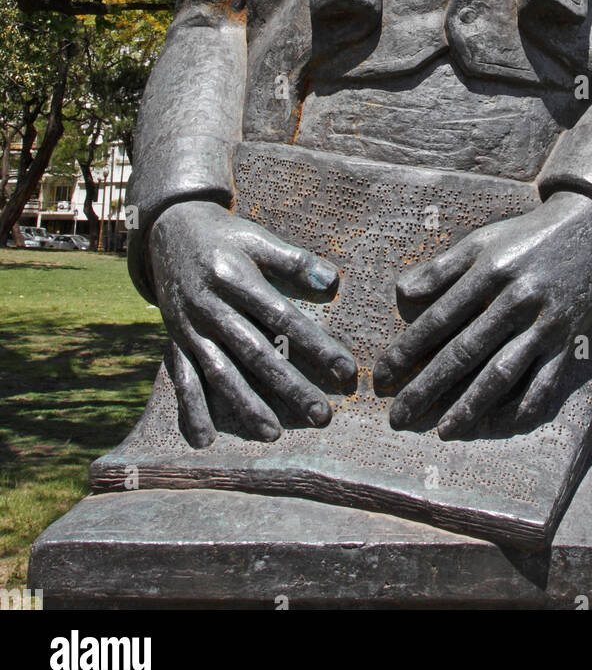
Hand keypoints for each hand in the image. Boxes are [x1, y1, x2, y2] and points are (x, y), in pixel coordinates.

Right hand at [148, 200, 355, 446]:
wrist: (168, 230)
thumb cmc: (224, 236)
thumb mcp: (257, 238)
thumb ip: (293, 260)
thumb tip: (331, 281)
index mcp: (236, 278)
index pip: (283, 318)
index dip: (315, 345)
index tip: (345, 370)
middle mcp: (212, 306)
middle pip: (256, 353)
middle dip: (290, 386)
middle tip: (321, 415)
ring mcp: (191, 327)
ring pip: (221, 372)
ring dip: (246, 405)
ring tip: (273, 433)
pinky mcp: (176, 340)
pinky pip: (182, 379)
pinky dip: (192, 410)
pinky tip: (206, 440)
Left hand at [373, 191, 591, 438]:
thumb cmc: (526, 237)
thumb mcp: (482, 241)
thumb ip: (441, 268)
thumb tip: (401, 293)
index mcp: (489, 272)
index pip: (439, 319)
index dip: (407, 350)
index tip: (382, 376)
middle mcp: (515, 299)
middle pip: (464, 351)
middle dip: (427, 387)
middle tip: (399, 416)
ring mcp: (543, 323)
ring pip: (502, 373)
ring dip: (470, 406)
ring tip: (443, 431)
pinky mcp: (566, 340)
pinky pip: (544, 382)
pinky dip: (521, 408)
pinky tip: (496, 425)